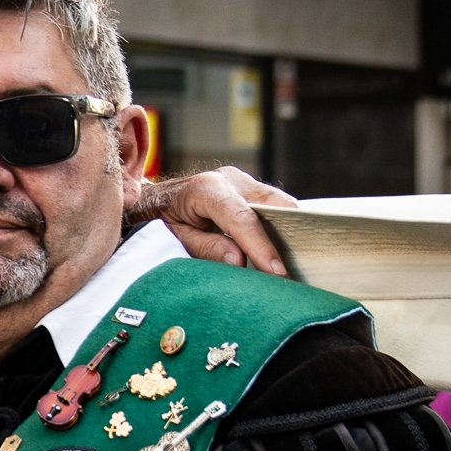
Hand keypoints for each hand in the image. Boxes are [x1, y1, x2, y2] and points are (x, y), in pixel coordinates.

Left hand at [142, 166, 292, 276]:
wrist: (152, 201)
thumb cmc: (161, 221)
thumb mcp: (176, 238)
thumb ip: (207, 248)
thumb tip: (240, 261)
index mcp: (206, 189)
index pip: (243, 219)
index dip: (262, 246)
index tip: (278, 271)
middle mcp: (228, 179)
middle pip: (272, 204)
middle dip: (289, 234)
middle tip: (298, 266)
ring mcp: (240, 180)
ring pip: (277, 202)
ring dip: (288, 228)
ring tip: (297, 259)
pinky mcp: (247, 187)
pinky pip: (271, 205)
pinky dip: (280, 223)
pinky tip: (286, 245)